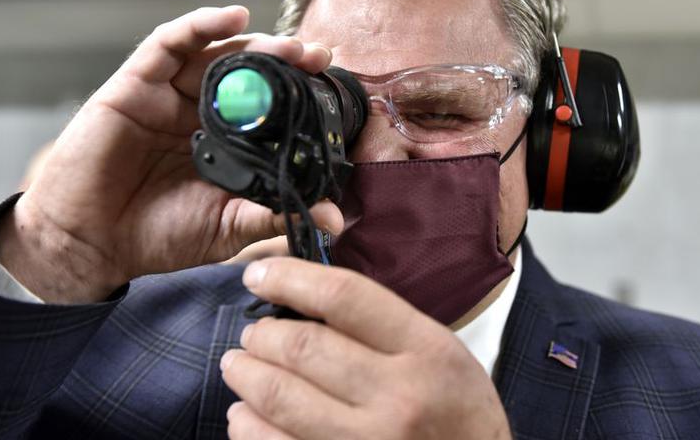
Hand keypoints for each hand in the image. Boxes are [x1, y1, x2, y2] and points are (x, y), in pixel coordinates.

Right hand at [0, 7, 342, 302]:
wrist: (89, 243)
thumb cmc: (157, 235)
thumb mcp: (227, 227)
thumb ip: (273, 216)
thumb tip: (332, 219)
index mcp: (224, 142)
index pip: (268, 104)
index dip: (299, 91)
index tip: (332, 86)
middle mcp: (199, 112)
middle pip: (248, 72)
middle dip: (285, 60)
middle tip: (318, 56)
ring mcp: (168, 95)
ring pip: (216, 53)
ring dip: (255, 43)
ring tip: (290, 46)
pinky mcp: (135, 84)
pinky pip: (169, 43)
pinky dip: (201, 25)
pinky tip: (234, 18)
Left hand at [220, 258, 511, 439]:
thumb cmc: (460, 416)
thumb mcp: (444, 356)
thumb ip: (385, 327)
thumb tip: (307, 299)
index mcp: (427, 351)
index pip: (344, 297)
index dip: (290, 278)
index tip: (259, 274)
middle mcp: (399, 397)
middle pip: (303, 346)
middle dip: (261, 335)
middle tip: (252, 334)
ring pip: (280, 397)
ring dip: (246, 376)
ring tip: (239, 366)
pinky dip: (248, 426)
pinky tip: (245, 415)